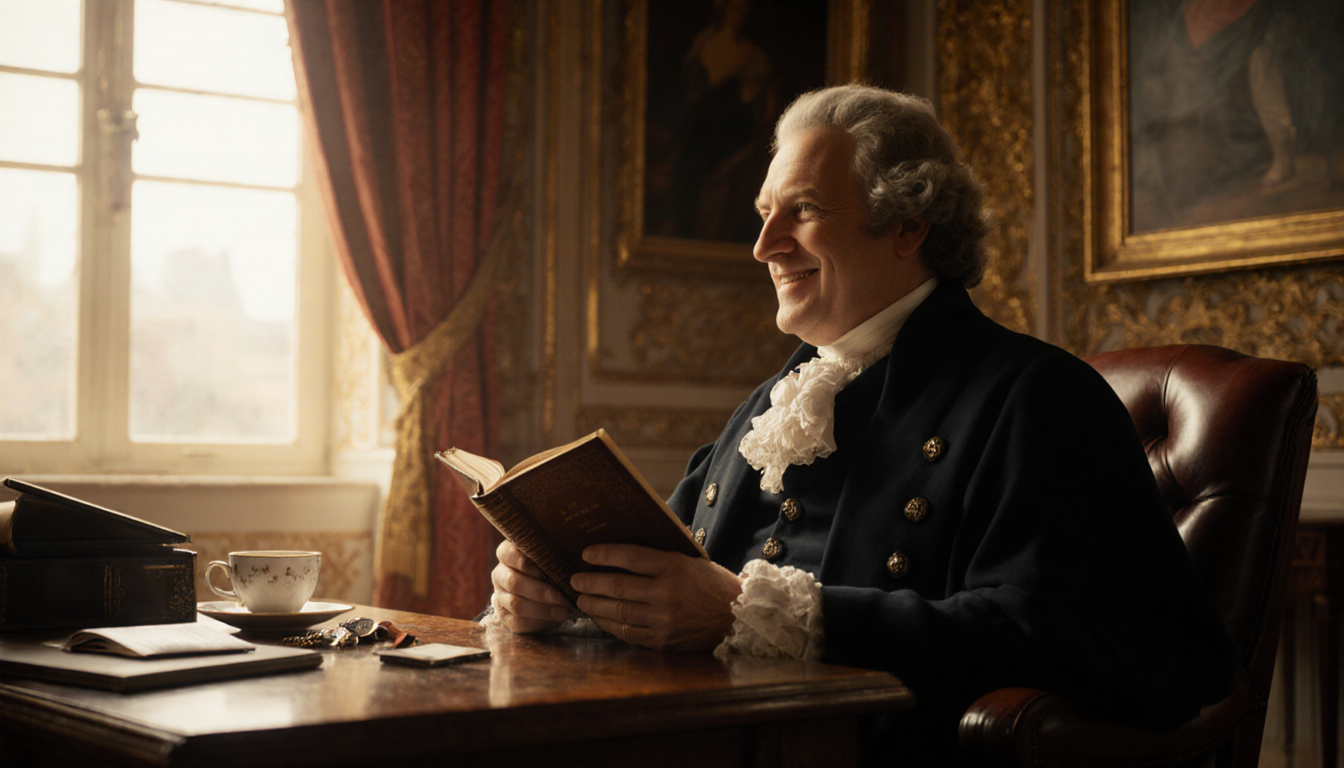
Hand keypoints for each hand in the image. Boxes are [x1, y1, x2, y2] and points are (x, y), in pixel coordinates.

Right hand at [490, 540, 571, 633]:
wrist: (546, 599)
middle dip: (539, 591)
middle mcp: (500, 575)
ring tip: (563, 612)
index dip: (523, 562)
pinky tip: (554, 620)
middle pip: (514, 582)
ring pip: (516, 604)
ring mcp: (500, 597)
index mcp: (507, 555)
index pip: (507, 554)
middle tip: (560, 597)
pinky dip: (538, 622)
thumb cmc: (551, 572)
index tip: (543, 571)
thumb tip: (567, 560)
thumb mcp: (551, 560)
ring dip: (542, 609)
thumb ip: (552, 557)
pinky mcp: (505, 617)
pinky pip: (517, 622)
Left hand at [569, 545, 741, 651]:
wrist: (738, 618)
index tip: (586, 554)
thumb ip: (659, 556)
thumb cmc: (712, 584)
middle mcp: (667, 593)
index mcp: (675, 566)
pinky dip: (609, 625)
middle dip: (590, 582)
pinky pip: (627, 633)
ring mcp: (664, 620)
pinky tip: (599, 618)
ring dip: (594, 605)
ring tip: (581, 599)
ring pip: (617, 612)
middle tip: (574, 579)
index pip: (630, 557)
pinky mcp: (663, 641)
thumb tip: (622, 549)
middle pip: (617, 587)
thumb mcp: (690, 560)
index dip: (605, 554)